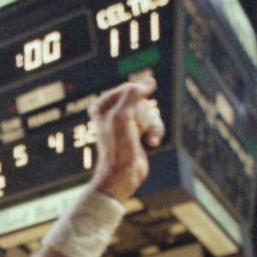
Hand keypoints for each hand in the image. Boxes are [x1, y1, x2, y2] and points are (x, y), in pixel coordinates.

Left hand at [88, 71, 164, 202]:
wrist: (123, 174)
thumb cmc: (118, 147)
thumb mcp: (122, 115)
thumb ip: (133, 93)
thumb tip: (149, 81)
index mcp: (101, 105)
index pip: (129, 88)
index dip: (135, 102)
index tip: (128, 119)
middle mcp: (112, 112)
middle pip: (141, 100)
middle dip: (145, 114)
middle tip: (136, 130)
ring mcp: (125, 122)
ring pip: (150, 111)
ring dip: (153, 125)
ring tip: (149, 138)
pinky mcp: (137, 132)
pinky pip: (154, 123)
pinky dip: (155, 132)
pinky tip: (151, 143)